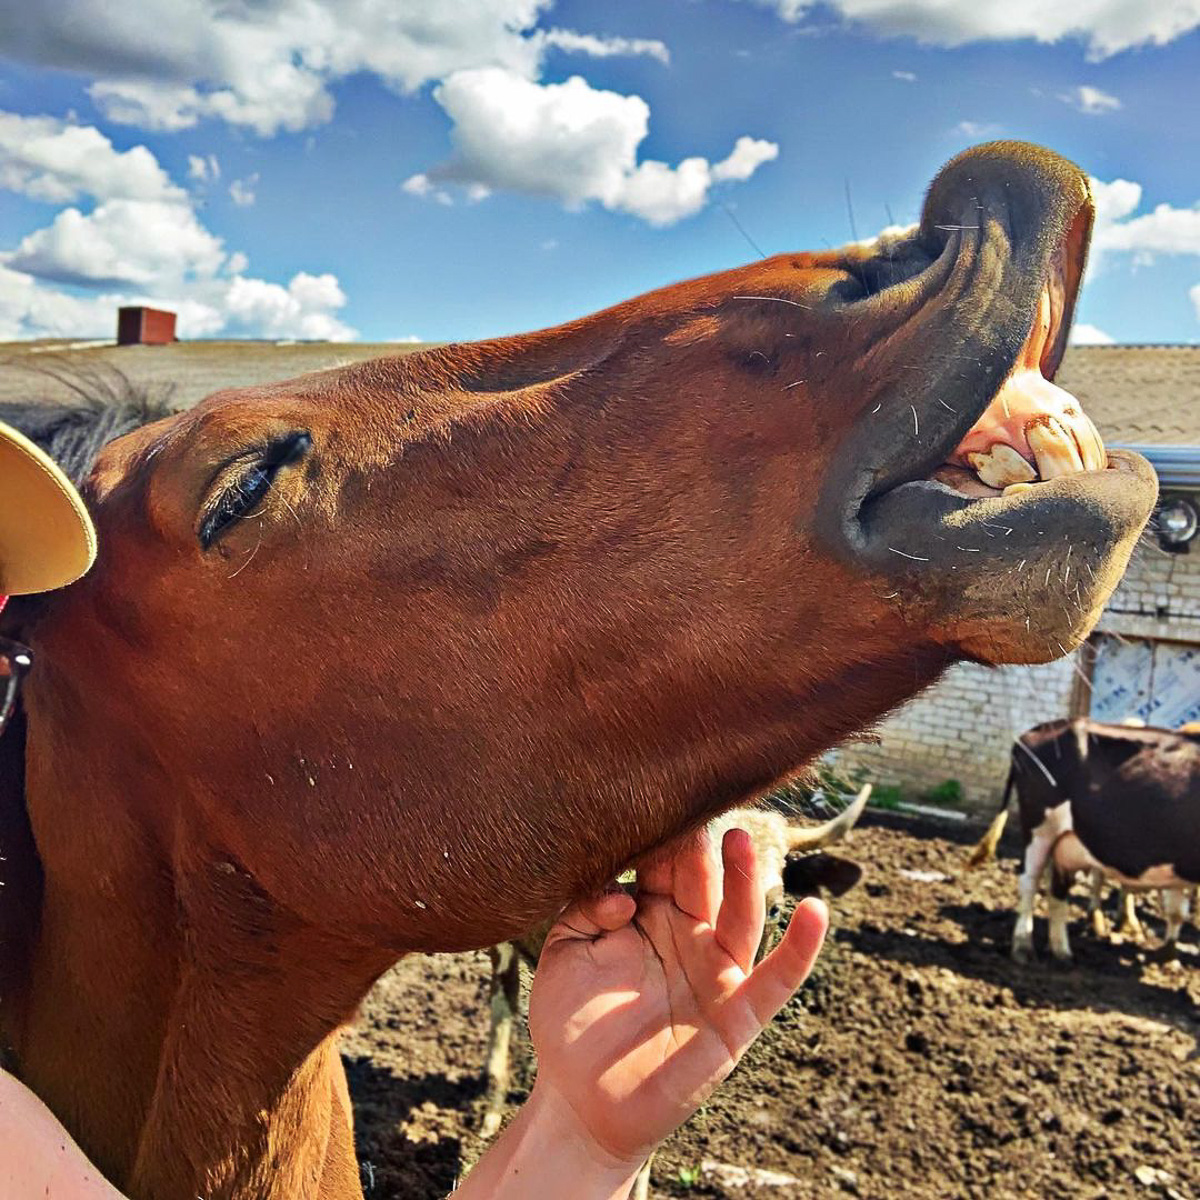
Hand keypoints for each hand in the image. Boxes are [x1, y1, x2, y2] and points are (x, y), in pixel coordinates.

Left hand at [527, 827, 827, 1167]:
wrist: (579, 1102)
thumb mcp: (564, 951)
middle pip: (702, 881)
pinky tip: (815, 914)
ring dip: (745, 878)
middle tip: (692, 810)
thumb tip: (624, 894)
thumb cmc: (570, 1020)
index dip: (660, 837)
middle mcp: (688, 935)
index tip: (652, 797)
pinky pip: (777, 980)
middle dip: (698, 848)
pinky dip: (800, 949)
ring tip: (739, 840)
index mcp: (649, 913)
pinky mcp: (737, 1018)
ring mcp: (715, 974)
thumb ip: (586, 909)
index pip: (663, 864)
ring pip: (741, 916)